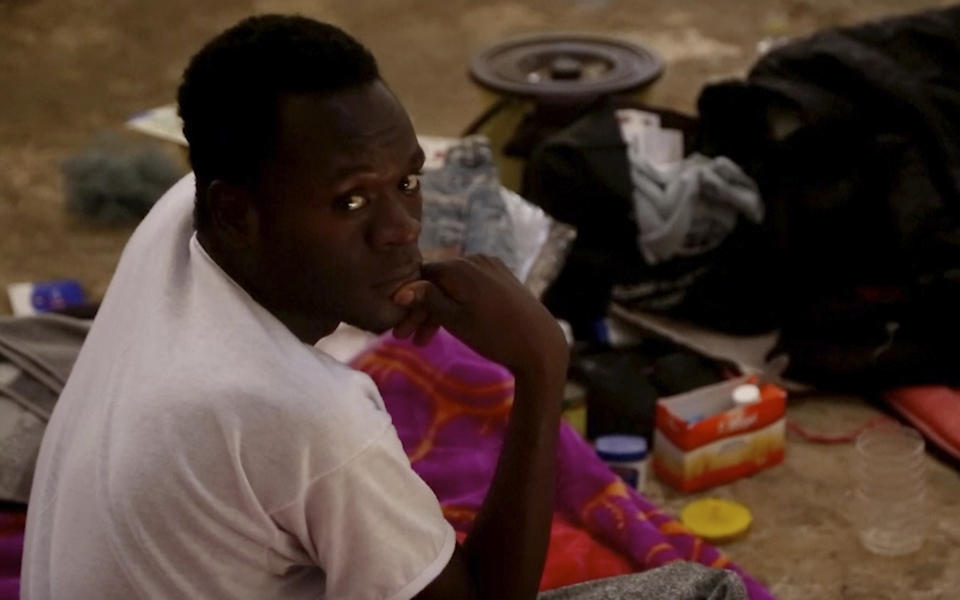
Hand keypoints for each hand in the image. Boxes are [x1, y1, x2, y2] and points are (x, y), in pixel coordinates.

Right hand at [391, 256, 567, 378]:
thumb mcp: (455, 320)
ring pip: (453, 287)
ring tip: (423, 341)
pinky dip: (457, 306)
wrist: (540, 344)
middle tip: (404, 339)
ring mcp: (491, 268)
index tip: (398, 326)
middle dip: (420, 310)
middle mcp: (475, 260)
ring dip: (437, 311)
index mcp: (460, 267)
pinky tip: (448, 326)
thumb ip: (429, 301)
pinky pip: (470, 288)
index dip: (407, 300)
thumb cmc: (494, 335)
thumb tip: (401, 289)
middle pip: (438, 282)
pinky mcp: (503, 279)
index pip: (422, 276)